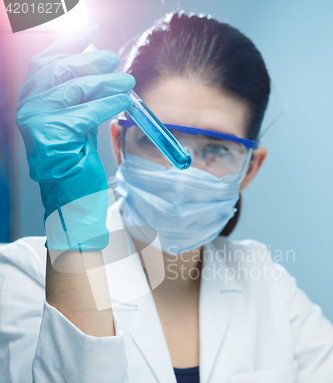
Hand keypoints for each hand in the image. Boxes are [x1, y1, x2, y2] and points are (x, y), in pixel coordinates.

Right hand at [16, 21, 134, 250]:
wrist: (73, 198)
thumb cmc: (77, 161)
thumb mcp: (79, 120)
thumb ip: (83, 95)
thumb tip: (102, 64)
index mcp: (33, 101)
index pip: (46, 61)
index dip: (68, 41)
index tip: (91, 26)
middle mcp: (28, 108)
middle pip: (57, 70)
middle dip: (89, 61)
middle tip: (115, 60)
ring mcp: (35, 122)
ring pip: (73, 89)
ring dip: (104, 82)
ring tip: (128, 82)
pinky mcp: (50, 136)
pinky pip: (84, 112)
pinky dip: (107, 104)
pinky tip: (123, 101)